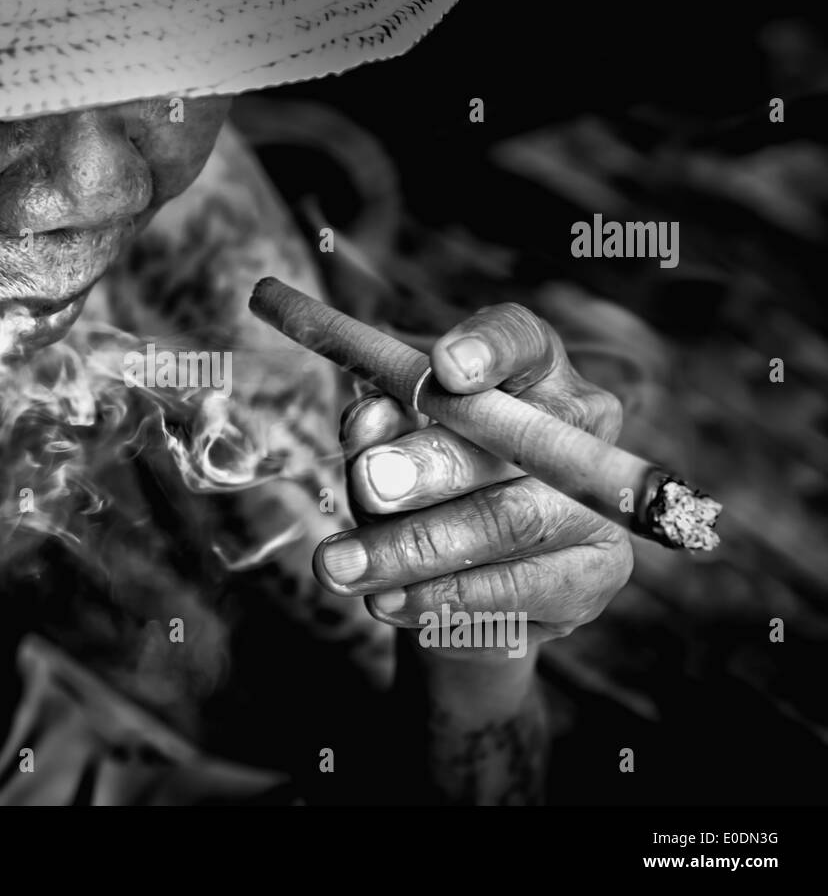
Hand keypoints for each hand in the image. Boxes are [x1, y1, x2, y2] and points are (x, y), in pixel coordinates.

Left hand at [312, 302, 633, 661]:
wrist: (459, 582)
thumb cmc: (418, 488)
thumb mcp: (384, 447)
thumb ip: (376, 429)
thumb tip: (371, 423)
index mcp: (530, 371)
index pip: (521, 338)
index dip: (488, 347)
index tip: (443, 365)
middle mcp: (578, 429)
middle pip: (515, 439)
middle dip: (433, 465)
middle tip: (368, 485)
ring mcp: (595, 504)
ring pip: (511, 521)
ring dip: (416, 547)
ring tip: (342, 565)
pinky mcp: (593, 575)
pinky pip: (515, 590)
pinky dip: (441, 598)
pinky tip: (386, 600)